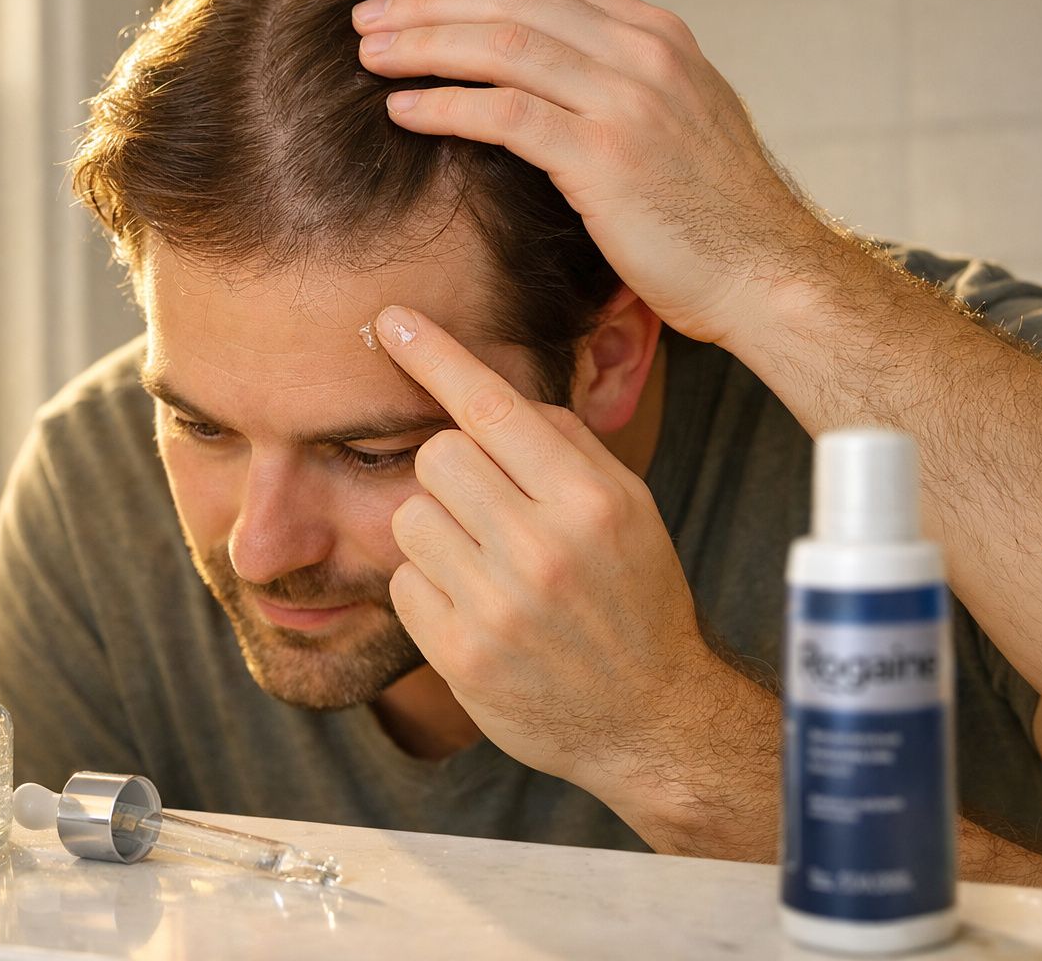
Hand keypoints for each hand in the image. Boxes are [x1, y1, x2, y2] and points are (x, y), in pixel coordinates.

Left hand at [353, 0, 835, 347]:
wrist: (767, 274)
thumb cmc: (713, 216)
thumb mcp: (677, 123)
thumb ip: (620, 85)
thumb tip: (552, 76)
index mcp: (657, 36)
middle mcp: (644, 53)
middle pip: (513, 0)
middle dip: (429, 2)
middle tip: (368, 15)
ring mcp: (628, 100)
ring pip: (502, 46)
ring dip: (424, 45)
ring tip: (369, 53)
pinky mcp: (606, 157)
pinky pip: (505, 114)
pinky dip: (445, 104)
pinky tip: (402, 110)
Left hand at [374, 304, 737, 810]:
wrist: (651, 720)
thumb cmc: (634, 599)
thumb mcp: (629, 511)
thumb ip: (566, 446)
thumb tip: (492, 396)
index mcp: (591, 501)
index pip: (493, 408)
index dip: (436, 356)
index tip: (390, 321)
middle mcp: (545, 549)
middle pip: (435, 455)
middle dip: (448, 472)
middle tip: (484, 509)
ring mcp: (499, 606)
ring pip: (408, 517)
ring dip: (434, 532)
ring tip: (482, 564)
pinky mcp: (461, 655)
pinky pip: (403, 583)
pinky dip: (427, 589)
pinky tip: (473, 609)